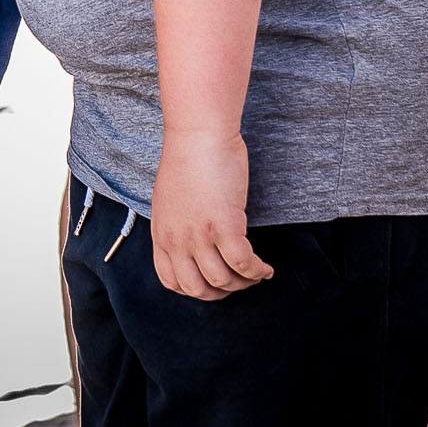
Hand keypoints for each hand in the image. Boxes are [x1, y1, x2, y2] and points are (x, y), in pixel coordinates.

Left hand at [149, 132, 273, 299]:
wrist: (198, 134)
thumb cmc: (189, 160)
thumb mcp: (171, 201)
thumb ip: (180, 226)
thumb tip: (198, 245)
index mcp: (161, 233)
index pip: (171, 281)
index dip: (196, 289)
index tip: (215, 282)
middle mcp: (176, 238)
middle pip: (196, 289)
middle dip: (222, 293)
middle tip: (239, 281)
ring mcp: (198, 234)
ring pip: (222, 280)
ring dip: (244, 282)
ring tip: (256, 272)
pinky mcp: (223, 225)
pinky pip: (243, 264)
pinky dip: (258, 271)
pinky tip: (266, 267)